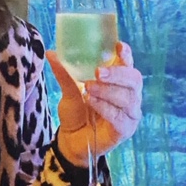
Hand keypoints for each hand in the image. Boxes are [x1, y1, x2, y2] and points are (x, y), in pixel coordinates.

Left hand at [46, 42, 142, 167]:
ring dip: (108, 91)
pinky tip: (92, 103)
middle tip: (98, 72)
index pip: (128, 63)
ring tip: (89, 89)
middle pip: (134, 79)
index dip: (126, 54)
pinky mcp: (125, 129)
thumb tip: (51, 53)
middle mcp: (129, 94)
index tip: (118, 46)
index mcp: (119, 80)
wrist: (71, 139)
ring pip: (128, 98)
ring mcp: (130, 112)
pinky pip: (120, 116)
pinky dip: (105, 108)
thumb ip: (65, 73)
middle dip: (117, 74)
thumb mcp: (69, 90)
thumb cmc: (76, 111)